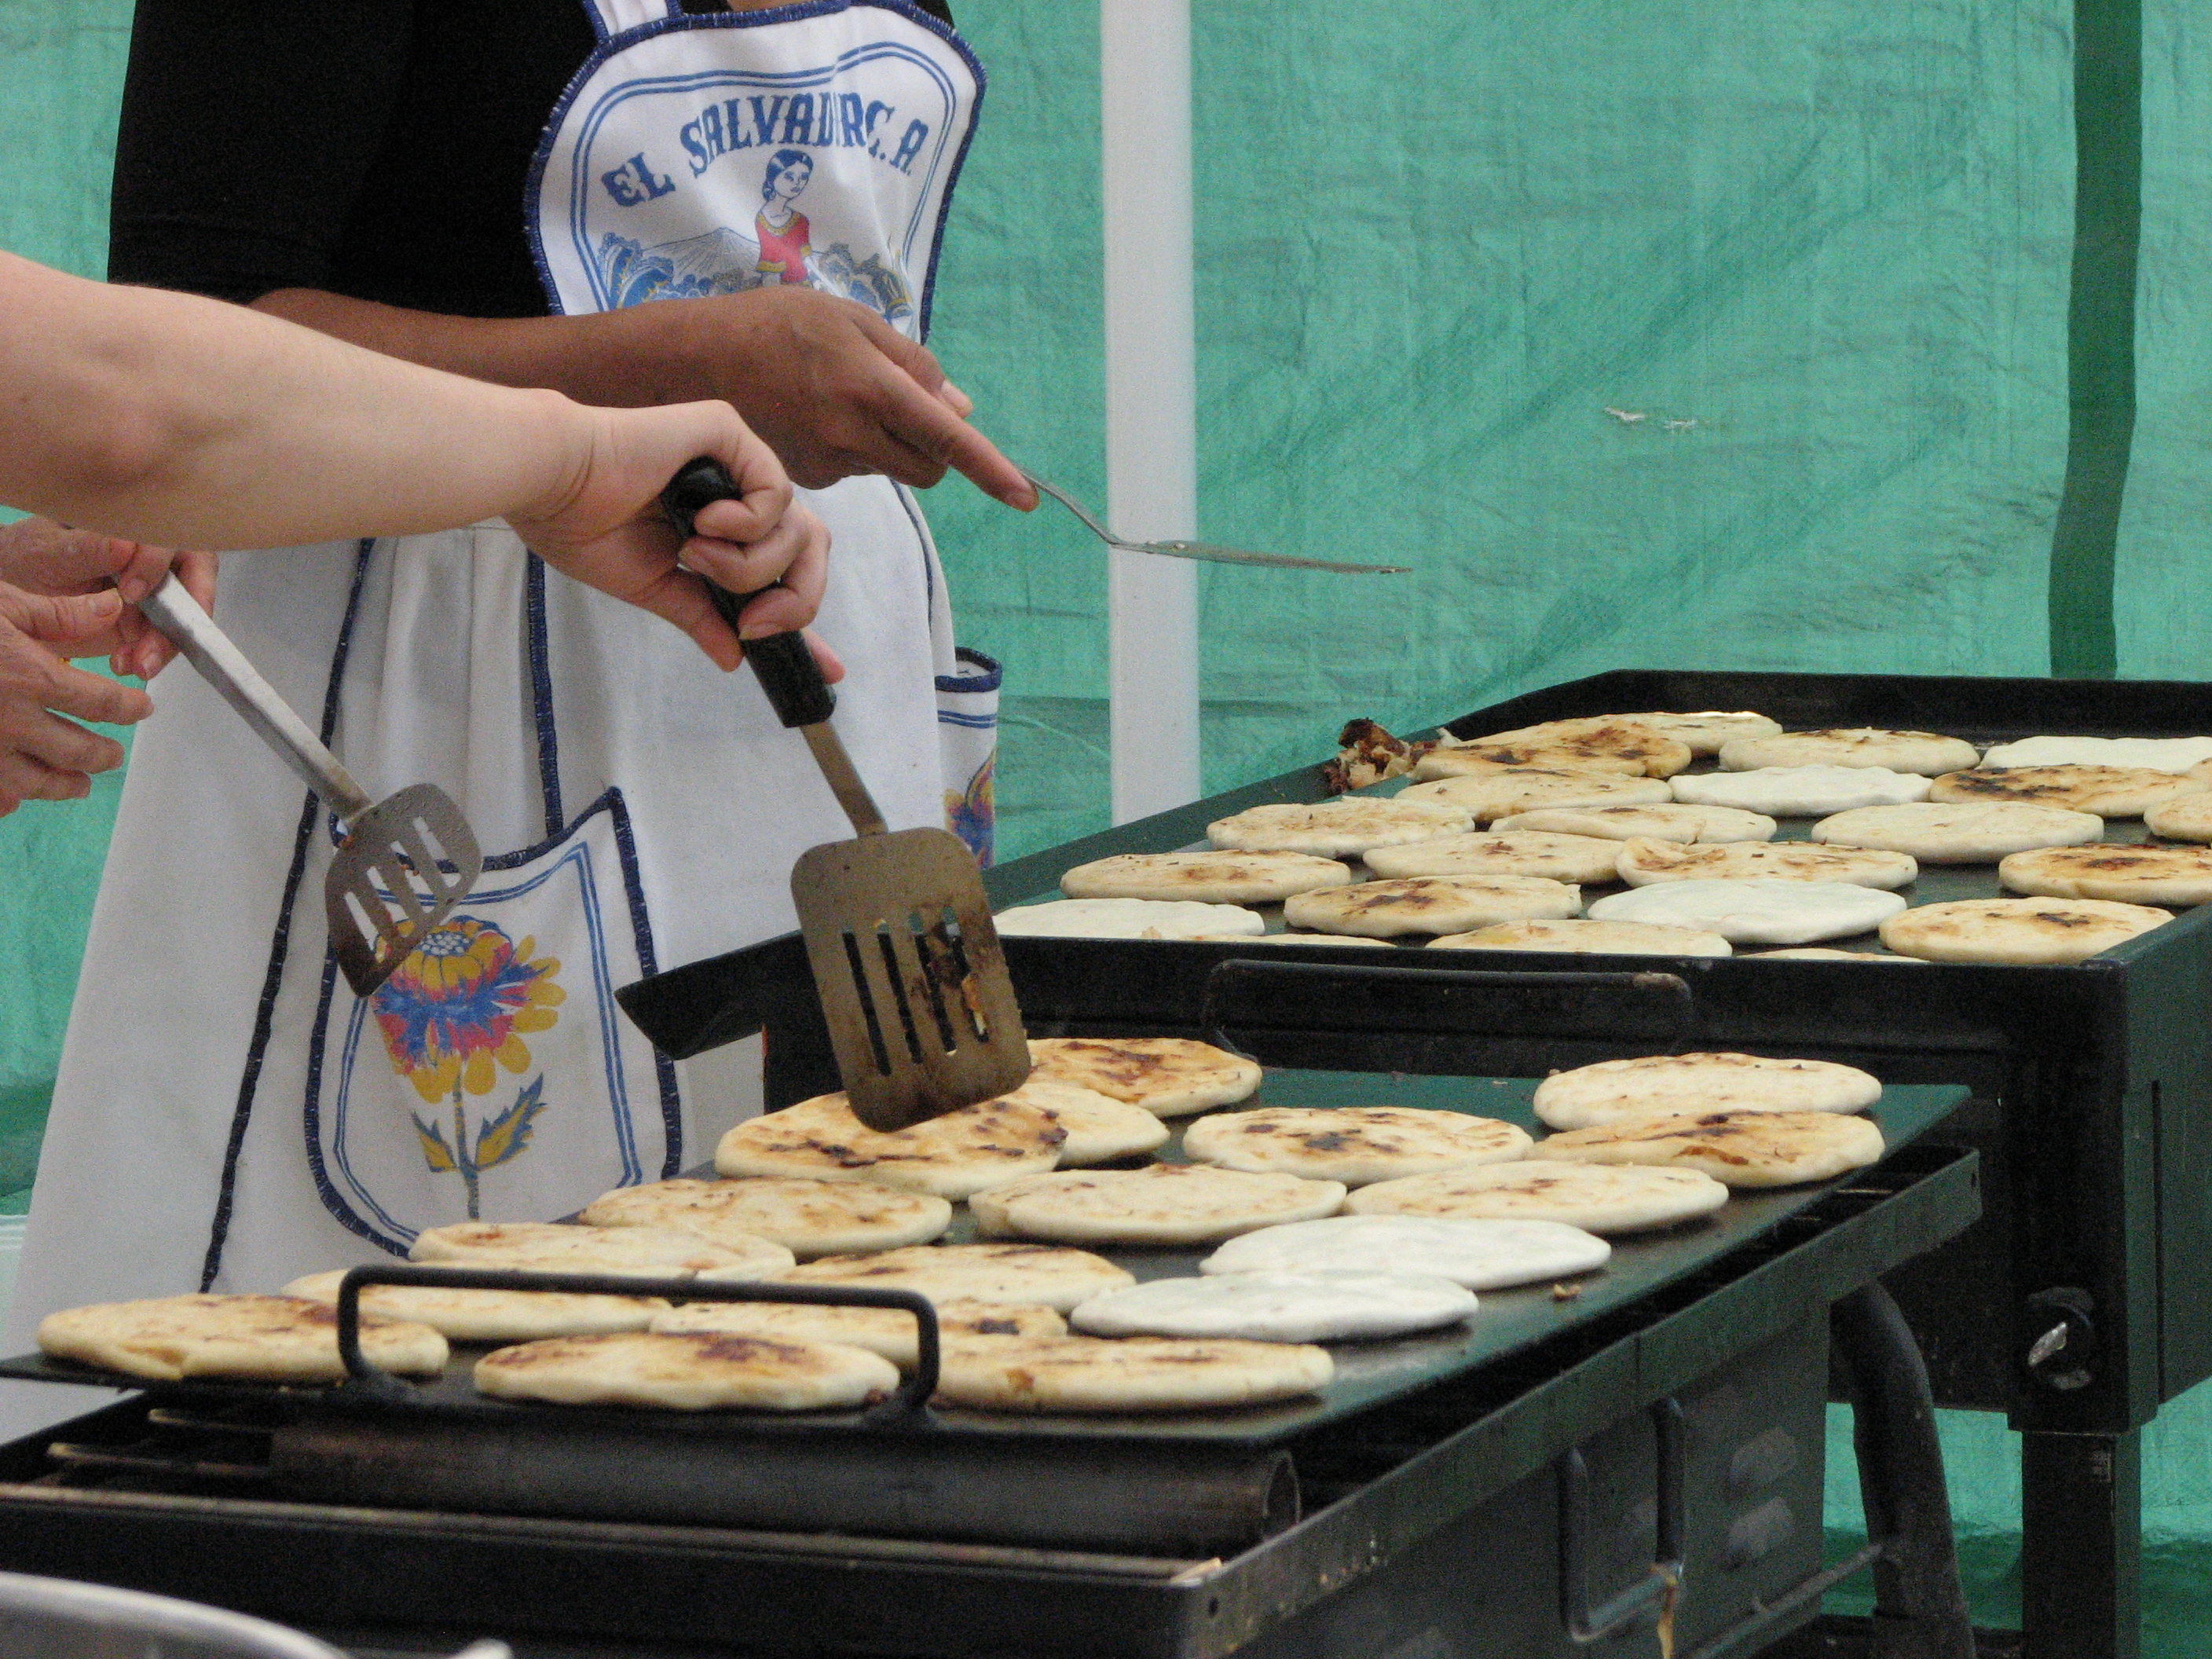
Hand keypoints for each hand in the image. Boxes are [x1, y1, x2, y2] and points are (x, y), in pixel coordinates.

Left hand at [0, 517, 216, 678]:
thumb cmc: (24, 563)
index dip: (157, 563)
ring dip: (168, 641)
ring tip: (139, 664)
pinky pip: (168, 637)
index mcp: (128, 523)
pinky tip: (128, 663)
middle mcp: (150, 552)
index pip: (165, 534)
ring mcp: (153, 587)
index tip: (132, 592)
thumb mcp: (45, 554)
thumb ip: (85, 550)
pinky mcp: (149, 619)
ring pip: (186, 612)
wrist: (13, 601)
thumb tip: (126, 543)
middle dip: (183, 612)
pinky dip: (153, 654)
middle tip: (155, 638)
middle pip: (194, 574)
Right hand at [0, 582, 154, 814]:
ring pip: (38, 784)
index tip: (142, 709)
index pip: (101, 703)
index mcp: (30, 678)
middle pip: (78, 752)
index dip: (129, 708)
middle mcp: (11, 723)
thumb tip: (111, 609)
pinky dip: (7, 802)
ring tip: (79, 783)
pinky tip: (14, 798)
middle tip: (114, 755)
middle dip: (103, 755)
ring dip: (64, 785)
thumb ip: (57, 613)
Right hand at [506, 394, 843, 679]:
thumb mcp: (654, 588)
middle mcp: (736, 492)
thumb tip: (734, 658)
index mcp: (720, 529)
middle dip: (795, 599)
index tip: (829, 670)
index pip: (784, 571)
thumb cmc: (583, 526)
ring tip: (694, 554)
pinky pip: (777, 490)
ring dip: (750, 563)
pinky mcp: (728, 432)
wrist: (550, 486)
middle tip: (752, 622)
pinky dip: (749, 520)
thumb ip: (701, 616)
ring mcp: (736, 460)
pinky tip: (705, 521)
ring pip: (797, 529)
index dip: (805, 615)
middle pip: (811, 549)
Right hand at [598, 287, 1037, 507]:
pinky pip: (851, 469)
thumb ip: (912, 363)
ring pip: (888, 466)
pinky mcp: (805, 478)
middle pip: (926, 466)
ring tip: (835, 395)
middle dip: (933, 449)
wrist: (687, 362)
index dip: (991, 468)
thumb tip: (962, 409)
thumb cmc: (772, 325)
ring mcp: (826, 462)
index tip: (1026, 497)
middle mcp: (851, 432)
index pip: (946, 437)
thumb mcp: (849, 318)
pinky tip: (809, 412)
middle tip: (905, 407)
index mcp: (869, 385)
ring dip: (885, 442)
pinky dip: (848, 447)